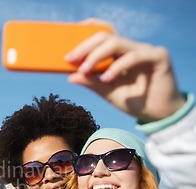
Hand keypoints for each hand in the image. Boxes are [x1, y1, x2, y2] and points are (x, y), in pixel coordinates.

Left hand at [65, 29, 185, 121]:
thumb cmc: (135, 102)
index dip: (85, 37)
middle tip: (70, 59)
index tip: (67, 52)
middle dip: (85, 47)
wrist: (159, 116)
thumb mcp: (108, 92)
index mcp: (120, 54)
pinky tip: (107, 78)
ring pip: (117, 43)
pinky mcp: (158, 56)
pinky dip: (118, 66)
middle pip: (106, 37)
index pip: (102, 36)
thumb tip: (70, 76)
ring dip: (97, 55)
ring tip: (85, 69)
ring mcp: (145, 50)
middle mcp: (132, 49)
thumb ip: (91, 82)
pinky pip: (134, 56)